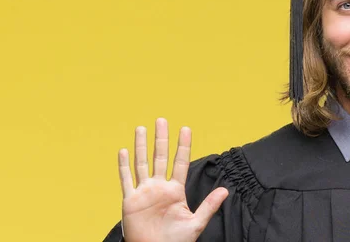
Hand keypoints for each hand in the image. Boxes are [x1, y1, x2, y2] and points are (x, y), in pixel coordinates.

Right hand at [118, 118, 228, 241]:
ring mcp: (144, 192)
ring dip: (141, 146)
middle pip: (160, 157)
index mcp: (175, 191)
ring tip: (141, 128)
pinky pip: (126, 180)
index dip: (183, 146)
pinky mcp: (131, 201)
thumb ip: (209, 206)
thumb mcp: (195, 223)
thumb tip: (225, 190)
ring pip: (141, 164)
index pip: (180, 163)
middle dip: (161, 139)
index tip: (185, 129)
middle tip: (161, 120)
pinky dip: (124, 166)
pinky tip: (124, 151)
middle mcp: (159, 187)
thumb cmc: (175, 241)